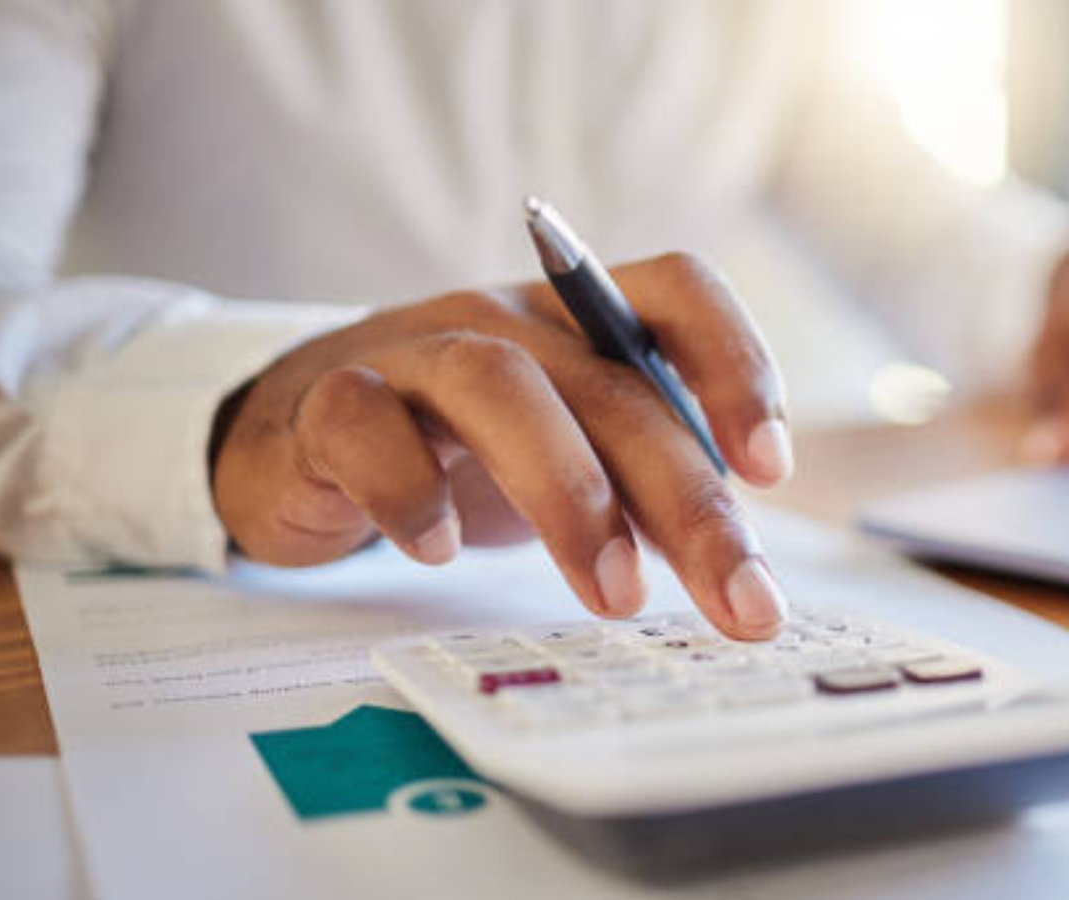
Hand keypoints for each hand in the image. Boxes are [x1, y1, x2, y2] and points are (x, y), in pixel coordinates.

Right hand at [211, 253, 794, 639]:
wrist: (298, 435)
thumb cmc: (461, 449)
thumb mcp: (572, 454)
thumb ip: (647, 487)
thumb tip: (740, 568)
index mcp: (582, 319)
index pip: (679, 290)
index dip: (737, 362)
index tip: (770, 469)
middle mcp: (507, 320)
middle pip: (613, 385)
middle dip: (688, 500)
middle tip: (739, 600)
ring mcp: (414, 351)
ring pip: (500, 387)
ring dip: (570, 494)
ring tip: (615, 595)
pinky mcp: (327, 402)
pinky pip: (366, 426)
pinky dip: (410, 491)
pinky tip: (439, 551)